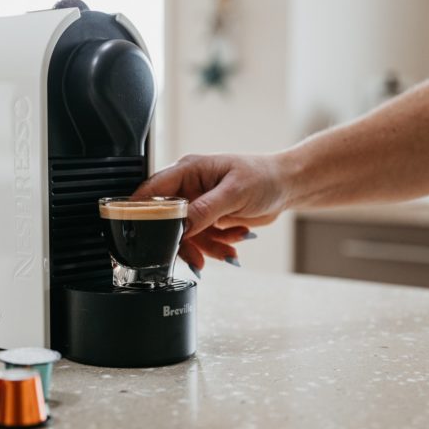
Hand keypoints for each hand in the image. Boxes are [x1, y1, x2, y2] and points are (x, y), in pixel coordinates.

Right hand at [134, 153, 286, 266]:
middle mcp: (188, 187)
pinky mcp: (207, 219)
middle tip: (196, 258)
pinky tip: (235, 242)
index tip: (142, 234)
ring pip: (185, 235)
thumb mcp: (234, 193)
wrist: (286, 186)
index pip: (153, 191)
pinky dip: (217, 247)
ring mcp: (197, 204)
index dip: (143, 211)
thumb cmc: (263, 177)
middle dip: (183, 241)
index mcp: (188, 170)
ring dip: (206, 247)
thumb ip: (205, 210)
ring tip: (228, 250)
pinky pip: (201, 240)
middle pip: (167, 220)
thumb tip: (181, 226)